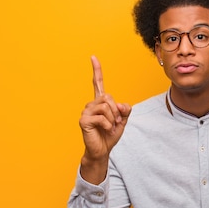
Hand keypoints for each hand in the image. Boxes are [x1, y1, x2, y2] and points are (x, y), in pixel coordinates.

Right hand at [79, 56, 130, 183]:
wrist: (102, 150)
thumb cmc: (109, 135)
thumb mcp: (122, 121)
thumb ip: (124, 110)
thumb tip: (122, 105)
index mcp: (100, 102)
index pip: (97, 83)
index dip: (97, 70)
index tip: (93, 57)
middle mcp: (91, 104)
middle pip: (108, 97)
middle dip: (116, 111)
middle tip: (115, 122)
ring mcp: (86, 112)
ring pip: (106, 107)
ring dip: (112, 119)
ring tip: (109, 127)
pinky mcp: (84, 120)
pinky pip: (101, 117)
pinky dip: (108, 125)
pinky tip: (105, 130)